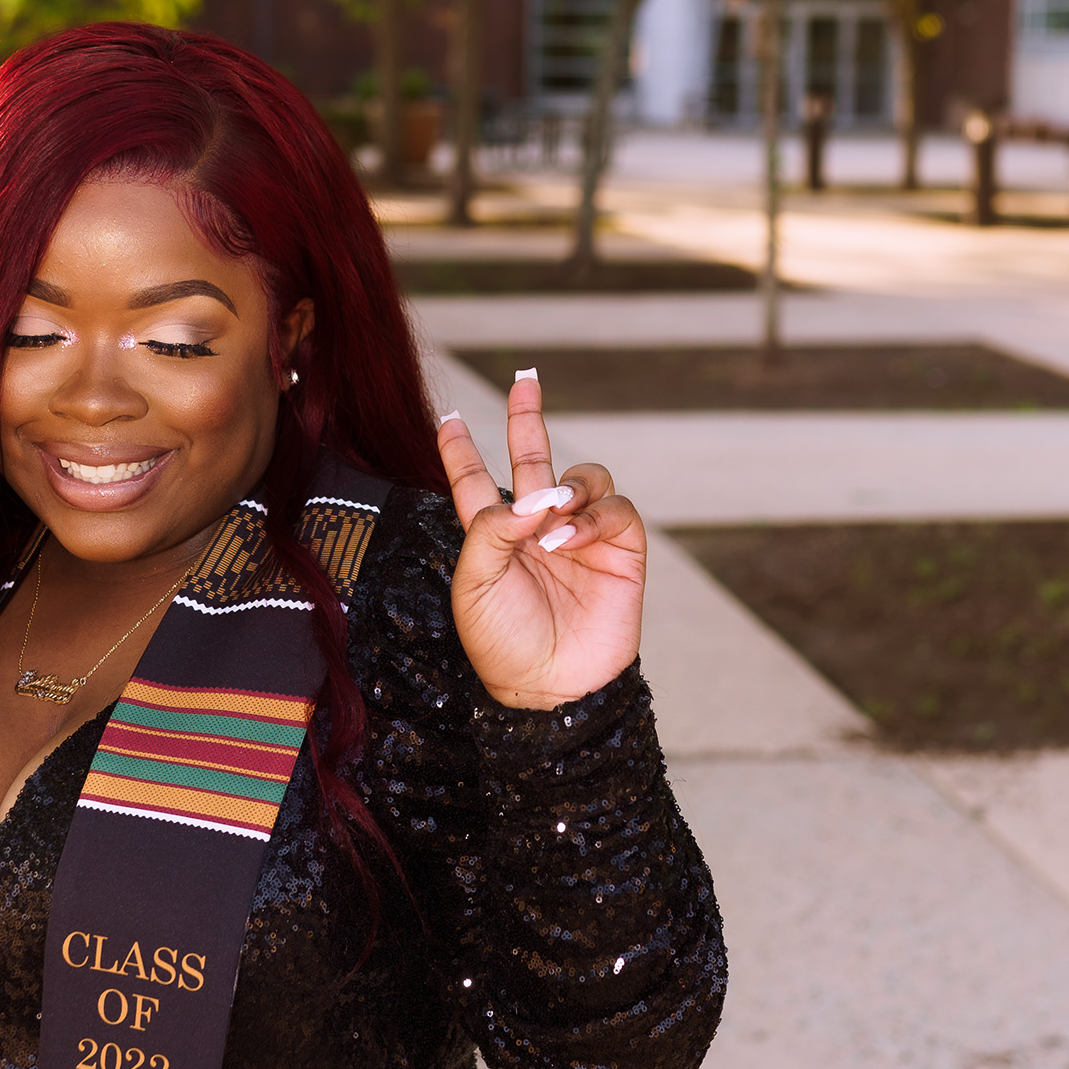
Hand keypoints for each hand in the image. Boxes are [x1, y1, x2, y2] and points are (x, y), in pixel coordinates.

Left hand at [437, 371, 644, 711]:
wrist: (552, 687)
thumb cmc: (503, 643)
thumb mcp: (474, 585)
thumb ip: (491, 529)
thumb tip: (534, 493)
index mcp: (493, 536)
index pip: (474, 482)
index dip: (461, 450)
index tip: (449, 417)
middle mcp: (537, 528)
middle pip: (532, 458)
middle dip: (529, 418)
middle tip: (525, 381)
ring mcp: (580, 537)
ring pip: (582, 477)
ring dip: (567, 485)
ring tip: (552, 513)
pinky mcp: (620, 550)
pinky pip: (614, 509)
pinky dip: (592, 516)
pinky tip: (567, 539)